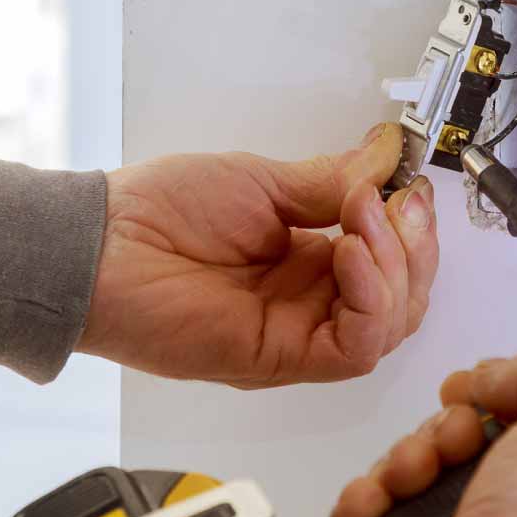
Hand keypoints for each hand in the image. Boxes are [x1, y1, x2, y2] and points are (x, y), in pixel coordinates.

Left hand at [77, 123, 437, 386]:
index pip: (392, 261)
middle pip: (403, 299)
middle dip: (414, 248)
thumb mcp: (261, 181)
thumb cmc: (160, 212)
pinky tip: (351, 255)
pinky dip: (370, 301)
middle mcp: (311, 302)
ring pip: (389, 326)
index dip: (411, 229)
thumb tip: (386, 158)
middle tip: (395, 202)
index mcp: (309, 260)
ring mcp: (298, 333)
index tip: (408, 186)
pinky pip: (354, 349)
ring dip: (395, 269)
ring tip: (362, 219)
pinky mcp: (281, 358)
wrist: (102, 245)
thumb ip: (330, 181)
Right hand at [328, 343, 516, 516]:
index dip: (515, 396)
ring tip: (410, 471)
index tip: (488, 382)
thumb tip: (504, 370)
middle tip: (453, 432)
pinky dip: (368, 498)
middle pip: (480, 444)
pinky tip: (375, 497)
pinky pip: (381, 516)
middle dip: (449, 424)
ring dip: (406, 456)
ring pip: (426, 476)